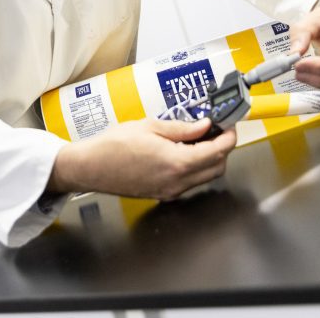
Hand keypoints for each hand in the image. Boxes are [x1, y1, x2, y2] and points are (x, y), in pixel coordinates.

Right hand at [47, 118, 236, 198]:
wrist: (90, 167)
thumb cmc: (113, 146)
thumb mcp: (150, 127)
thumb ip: (182, 128)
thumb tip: (204, 126)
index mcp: (178, 163)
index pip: (219, 152)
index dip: (229, 136)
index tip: (229, 124)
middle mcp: (178, 182)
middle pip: (217, 168)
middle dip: (223, 148)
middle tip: (217, 129)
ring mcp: (170, 191)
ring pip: (205, 177)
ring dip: (209, 159)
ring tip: (199, 138)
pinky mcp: (161, 194)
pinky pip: (189, 182)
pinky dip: (194, 167)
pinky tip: (182, 151)